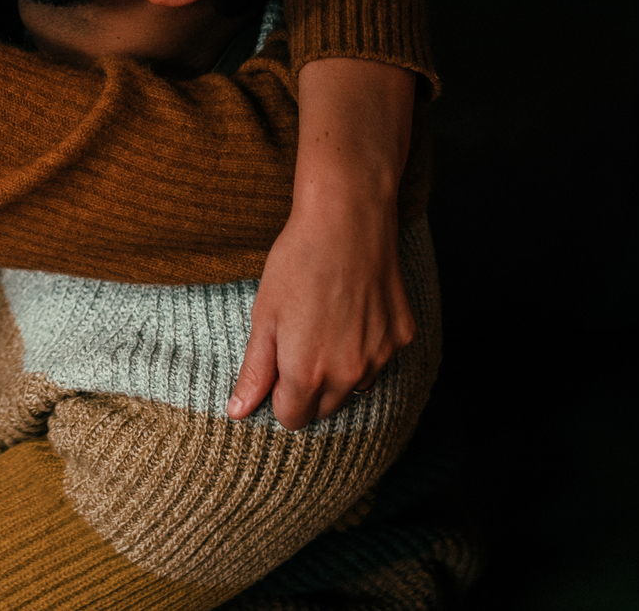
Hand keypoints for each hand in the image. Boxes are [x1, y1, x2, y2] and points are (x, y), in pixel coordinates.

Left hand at [228, 182, 412, 428]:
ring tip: (325, 323)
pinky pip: (380, 358)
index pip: (292, 418)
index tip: (276, 369)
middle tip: (298, 342)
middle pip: (325, 408)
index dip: (279, 397)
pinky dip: (366, 346)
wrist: (347, 220)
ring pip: (355, 387)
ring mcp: (380, 357)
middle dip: (308, 388)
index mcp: (308, 374)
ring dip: (340, 370)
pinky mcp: (402, 336)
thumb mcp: (263, 316)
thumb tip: (237, 412)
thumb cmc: (297, 263)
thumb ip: (255, 371)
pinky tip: (353, 311)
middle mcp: (349, 375)